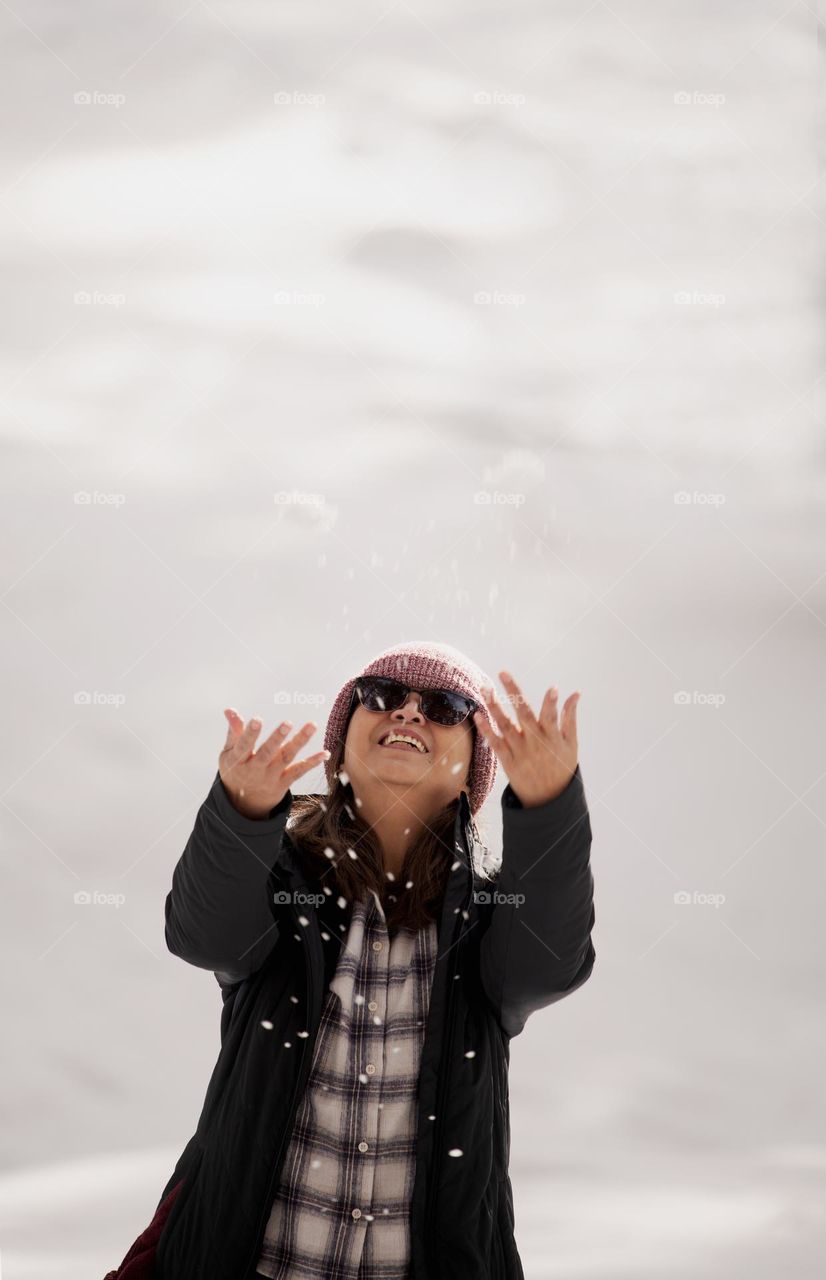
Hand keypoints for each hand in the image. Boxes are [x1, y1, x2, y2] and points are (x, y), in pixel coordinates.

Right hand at [219, 709, 330, 819]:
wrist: (244, 804)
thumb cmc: (236, 770)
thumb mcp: (229, 753)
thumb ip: (234, 731)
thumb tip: (229, 710)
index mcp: (238, 760)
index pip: (243, 746)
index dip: (249, 734)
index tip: (257, 719)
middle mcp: (255, 769)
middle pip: (267, 753)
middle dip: (277, 739)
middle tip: (287, 723)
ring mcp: (270, 777)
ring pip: (286, 759)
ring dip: (299, 742)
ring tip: (311, 726)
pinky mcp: (283, 783)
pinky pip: (298, 772)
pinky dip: (312, 763)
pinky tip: (324, 753)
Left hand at [472, 671, 580, 807]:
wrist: (547, 799)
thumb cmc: (562, 766)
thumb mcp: (571, 743)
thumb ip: (570, 717)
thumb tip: (575, 693)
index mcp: (552, 737)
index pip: (552, 717)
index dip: (552, 704)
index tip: (553, 689)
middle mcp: (535, 742)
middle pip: (523, 714)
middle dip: (514, 692)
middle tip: (503, 672)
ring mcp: (520, 751)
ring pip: (505, 725)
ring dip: (494, 706)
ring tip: (486, 688)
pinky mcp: (508, 761)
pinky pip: (495, 743)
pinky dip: (487, 729)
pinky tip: (478, 715)